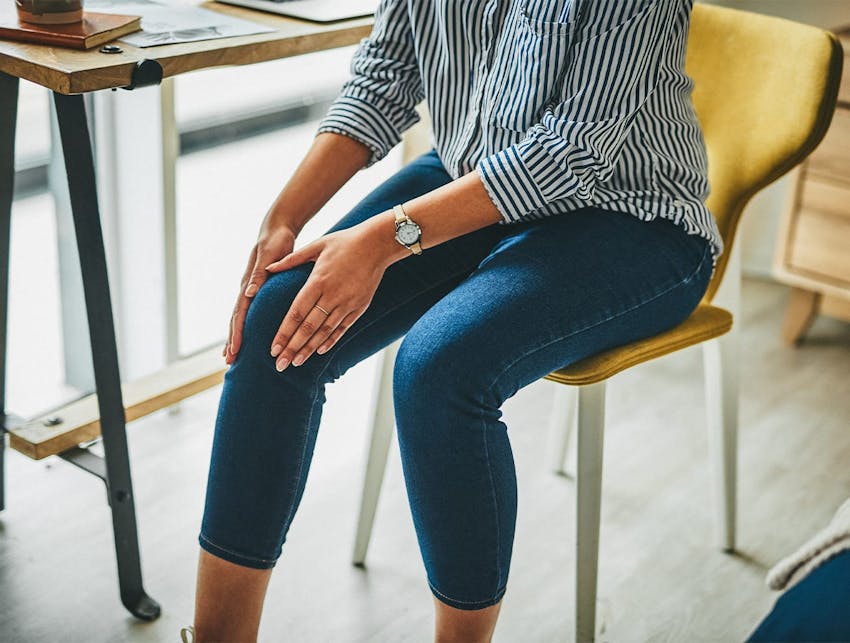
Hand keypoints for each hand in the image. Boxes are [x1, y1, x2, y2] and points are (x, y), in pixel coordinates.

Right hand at [225, 222, 296, 363]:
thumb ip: (259, 274)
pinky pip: (248, 312)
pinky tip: (247, 337)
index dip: (237, 332)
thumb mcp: (268, 255)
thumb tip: (249, 293)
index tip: (235, 350)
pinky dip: (244, 325)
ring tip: (232, 355)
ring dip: (235, 336)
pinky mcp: (257, 289)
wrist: (276, 229)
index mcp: (249, 283)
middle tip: (228, 361)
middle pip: (236, 319)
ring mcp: (250, 290)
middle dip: (232, 340)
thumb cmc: (275, 241)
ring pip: (239, 317)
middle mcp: (247, 289)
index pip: (240, 313)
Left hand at [264, 220, 396, 370]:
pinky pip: (343, 328)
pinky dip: (330, 341)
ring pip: (325, 332)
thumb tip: (268, 267)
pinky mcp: (359, 306)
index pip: (296, 313)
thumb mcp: (316, 245)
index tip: (273, 349)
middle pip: (308, 328)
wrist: (378, 244)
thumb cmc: (345, 241)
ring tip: (295, 363)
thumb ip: (291, 260)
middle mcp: (332, 296)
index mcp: (317, 281)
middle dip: (292, 348)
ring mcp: (347, 303)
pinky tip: (319, 352)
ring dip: (309, 349)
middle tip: (279, 365)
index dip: (284, 333)